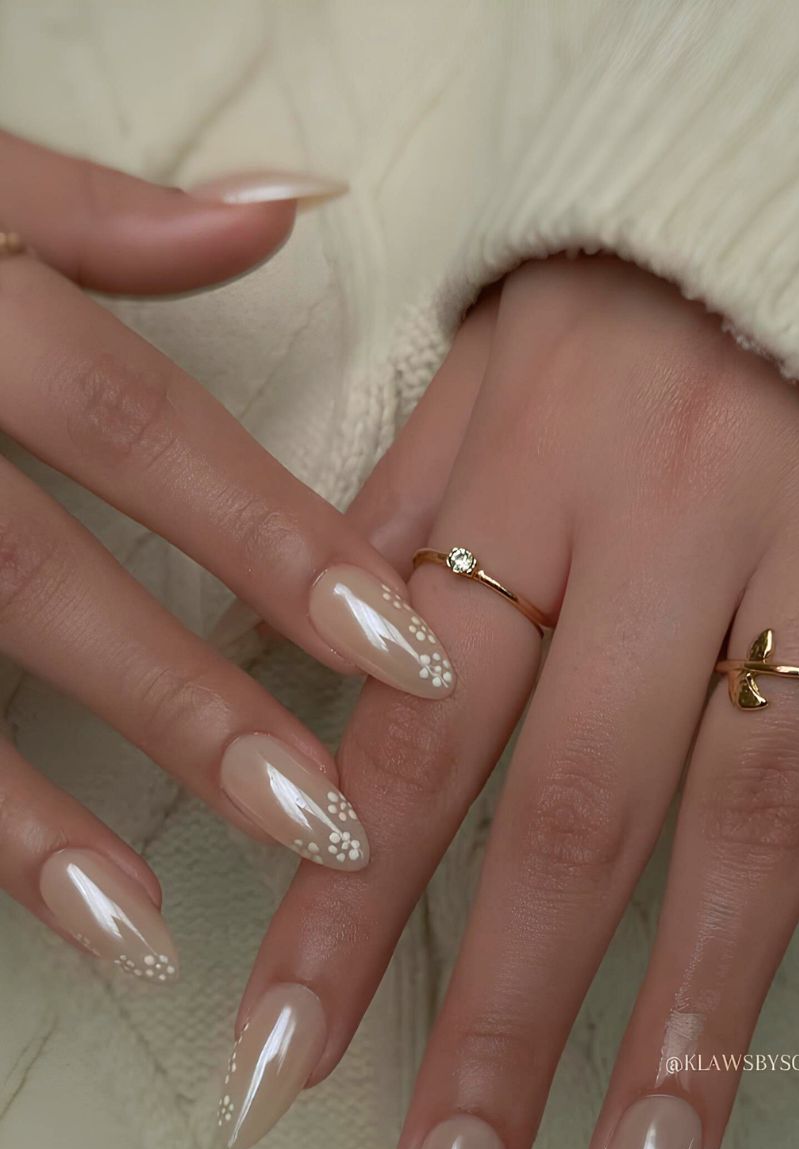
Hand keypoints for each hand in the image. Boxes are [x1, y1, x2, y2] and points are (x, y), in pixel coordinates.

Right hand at [0, 131, 457, 980]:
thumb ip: (106, 214)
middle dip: (180, 704)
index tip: (403, 649)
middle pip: (31, 579)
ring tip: (145, 931)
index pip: (138, 429)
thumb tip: (285, 209)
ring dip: (28, 824)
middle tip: (322, 818)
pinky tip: (31, 907)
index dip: (273, 541)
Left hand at [229, 256, 798, 1148]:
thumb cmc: (631, 289)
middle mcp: (670, 531)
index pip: (406, 741)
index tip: (277, 1075)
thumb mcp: (484, 373)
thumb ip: (396, 532)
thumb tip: (289, 686)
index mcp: (527, 480)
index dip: (335, 915)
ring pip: (759, 807)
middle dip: (501, 1024)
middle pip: (573, 811)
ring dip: (695, 1009)